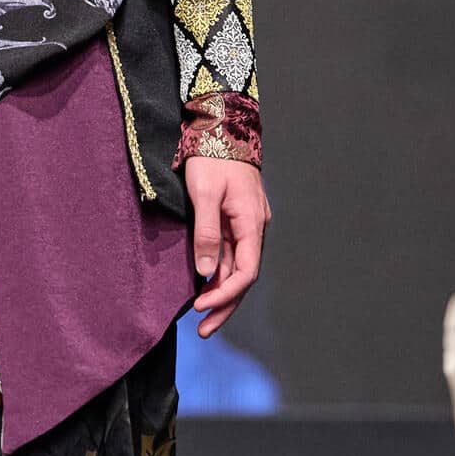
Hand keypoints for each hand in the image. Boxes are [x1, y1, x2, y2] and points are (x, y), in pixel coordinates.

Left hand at [186, 156, 269, 337]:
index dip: (224, 295)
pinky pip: (231, 253)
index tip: (199, 308)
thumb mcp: (204, 193)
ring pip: (237, 267)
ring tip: (200, 316)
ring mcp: (247, 224)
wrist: (221, 124)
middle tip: (202, 331)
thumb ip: (206, 232)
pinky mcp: (236, 219)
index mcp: (252, 223)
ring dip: (221, 292)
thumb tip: (204, 272)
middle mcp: (254, 228)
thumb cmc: (211, 156)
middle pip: (243, 277)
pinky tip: (204, 286)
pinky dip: (218, 273)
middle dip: (224, 305)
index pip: (246, 272)